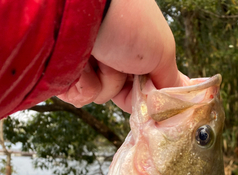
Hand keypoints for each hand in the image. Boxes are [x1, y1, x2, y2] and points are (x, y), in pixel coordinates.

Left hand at [57, 0, 181, 112]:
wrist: (85, 5)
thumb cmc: (128, 21)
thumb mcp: (162, 52)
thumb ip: (170, 81)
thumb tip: (174, 102)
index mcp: (136, 49)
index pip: (144, 85)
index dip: (146, 96)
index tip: (150, 98)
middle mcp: (111, 54)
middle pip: (122, 96)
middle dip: (123, 90)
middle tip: (123, 69)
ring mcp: (86, 62)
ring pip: (98, 96)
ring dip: (102, 84)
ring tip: (100, 56)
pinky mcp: (63, 70)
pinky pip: (76, 96)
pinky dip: (82, 85)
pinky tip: (81, 64)